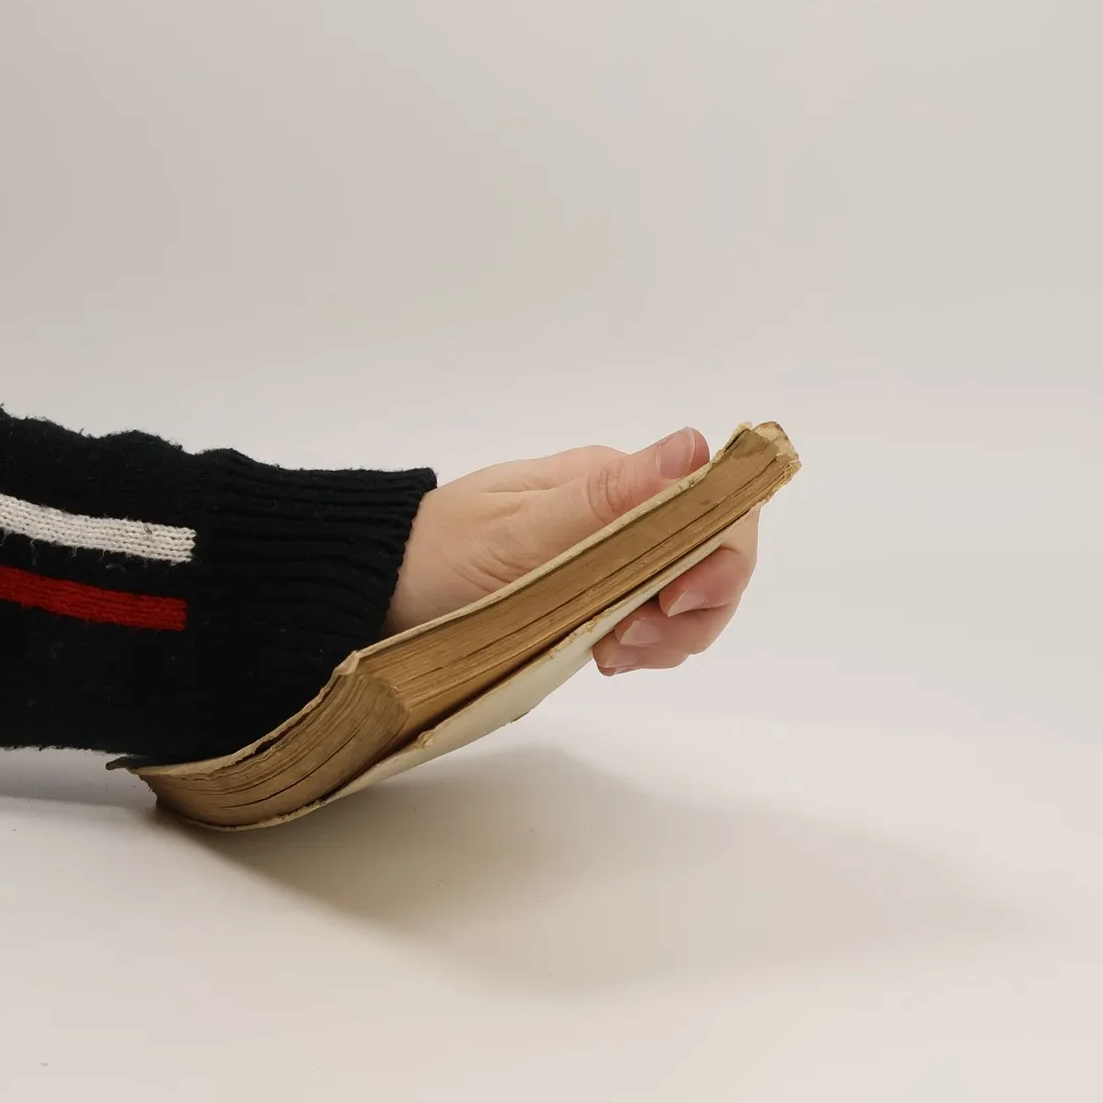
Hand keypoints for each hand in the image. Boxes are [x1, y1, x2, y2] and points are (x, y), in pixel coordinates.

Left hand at [384, 426, 760, 674]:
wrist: (381, 591)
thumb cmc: (441, 555)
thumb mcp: (521, 532)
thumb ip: (609, 500)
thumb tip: (696, 444)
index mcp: (610, 480)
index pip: (713, 505)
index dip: (721, 557)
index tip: (677, 602)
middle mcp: (620, 510)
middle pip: (711, 557)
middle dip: (694, 608)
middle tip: (627, 643)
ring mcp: (610, 556)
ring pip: (686, 597)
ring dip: (668, 635)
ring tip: (609, 654)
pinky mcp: (593, 597)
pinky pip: (649, 622)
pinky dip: (642, 647)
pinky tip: (602, 658)